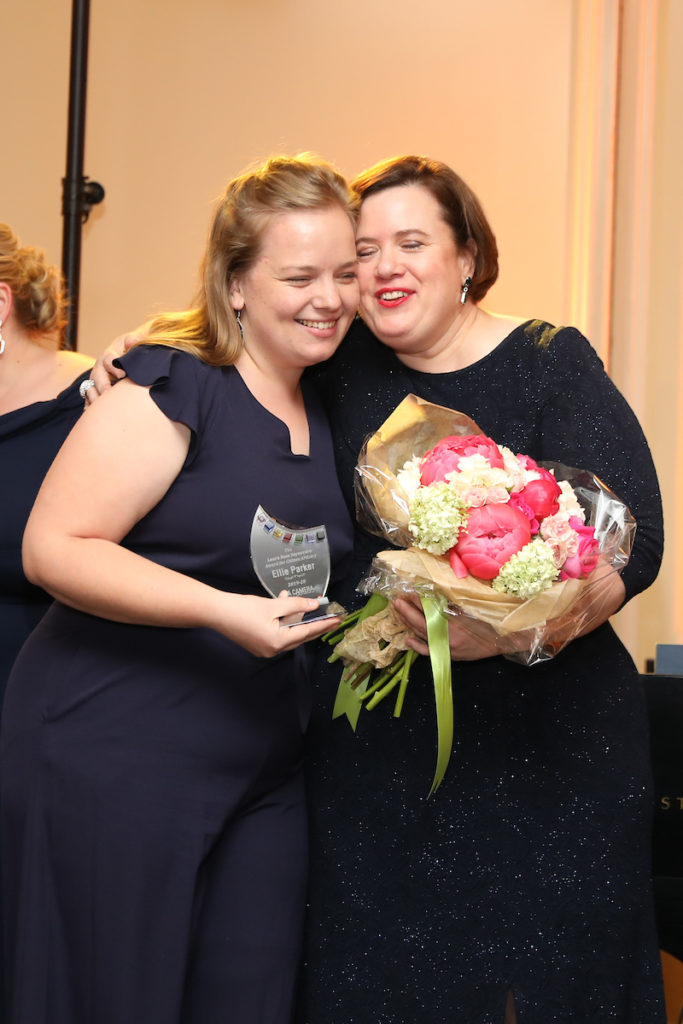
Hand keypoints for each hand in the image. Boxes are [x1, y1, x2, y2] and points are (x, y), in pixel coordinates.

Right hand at [85, 331, 142, 403]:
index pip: (109, 360)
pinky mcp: (94, 391)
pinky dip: (90, 408)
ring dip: (95, 398)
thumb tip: (132, 340)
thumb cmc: (128, 349)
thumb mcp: (131, 341)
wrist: (124, 355)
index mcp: (108, 357)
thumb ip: (132, 340)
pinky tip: (92, 416)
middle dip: (102, 386)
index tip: (123, 374)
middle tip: (109, 394)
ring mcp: (95, 381)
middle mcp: (99, 369)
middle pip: (97, 377)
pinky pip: (89, 400)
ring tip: (101, 408)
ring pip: (90, 390)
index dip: (115, 367)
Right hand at [216, 591, 340, 657]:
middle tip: (329, 617)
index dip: (324, 625)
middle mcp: (273, 650)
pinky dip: (283, 622)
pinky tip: (281, 606)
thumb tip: (314, 606)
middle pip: (299, 636)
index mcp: (279, 642)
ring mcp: (265, 650)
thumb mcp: (273, 605)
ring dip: (294, 619)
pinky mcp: (258, 646)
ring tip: (295, 602)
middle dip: (313, 624)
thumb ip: (296, 605)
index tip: (337, 620)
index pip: (308, 632)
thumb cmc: (243, 609)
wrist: (217, 613)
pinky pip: (277, 634)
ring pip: (288, 634)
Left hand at [394, 595, 500, 660]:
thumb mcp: (471, 607)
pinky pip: (428, 651)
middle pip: (421, 622)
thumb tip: (433, 593)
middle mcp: (446, 636)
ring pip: (422, 634)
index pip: (428, 610)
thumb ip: (452, 602)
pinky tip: (407, 639)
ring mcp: (446, 647)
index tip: (408, 592)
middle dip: (407, 611)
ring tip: (399, 612)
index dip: (417, 601)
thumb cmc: (489, 620)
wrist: (503, 640)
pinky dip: (417, 646)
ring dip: (409, 623)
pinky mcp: (449, 655)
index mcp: (452, 622)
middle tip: (396, 601)